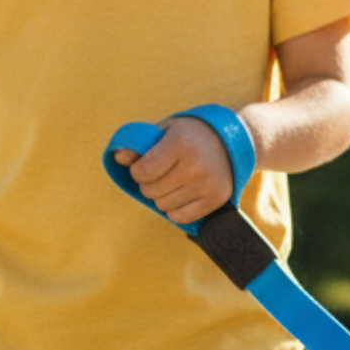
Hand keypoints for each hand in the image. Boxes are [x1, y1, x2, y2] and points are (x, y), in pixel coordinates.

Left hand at [113, 115, 235, 227]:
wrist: (231, 140)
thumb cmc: (191, 135)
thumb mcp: (166, 131)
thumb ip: (140, 145)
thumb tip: (118, 157)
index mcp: (180, 144)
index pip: (142, 172)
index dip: (137, 170)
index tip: (145, 164)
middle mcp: (195, 166)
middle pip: (150, 191)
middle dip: (149, 183)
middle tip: (162, 172)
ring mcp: (207, 185)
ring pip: (163, 206)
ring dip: (162, 196)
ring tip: (174, 182)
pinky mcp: (216, 199)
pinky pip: (180, 217)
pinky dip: (175, 209)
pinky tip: (182, 194)